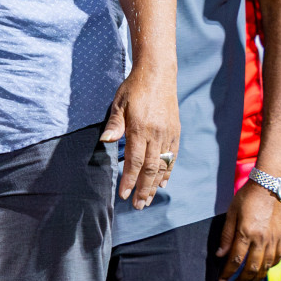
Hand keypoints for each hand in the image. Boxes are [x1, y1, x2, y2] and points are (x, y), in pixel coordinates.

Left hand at [101, 65, 179, 209]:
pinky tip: (162, 183)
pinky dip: (167, 172)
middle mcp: (156, 134)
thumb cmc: (133, 88)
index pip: (134, 161)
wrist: (158, 74)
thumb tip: (105, 141)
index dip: (129, 180)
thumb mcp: (119, 103)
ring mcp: (168, 134)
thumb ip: (114, 124)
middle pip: (150, 169)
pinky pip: (172, 157)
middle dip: (143, 190)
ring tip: (148, 200)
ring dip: (155, 185)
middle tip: (138, 206)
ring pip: (162, 166)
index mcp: (140, 128)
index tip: (123, 195)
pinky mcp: (176, 132)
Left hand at [217, 180, 280, 280]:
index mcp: (246, 233)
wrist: (271, 185)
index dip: (228, 273)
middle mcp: (262, 240)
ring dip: (257, 278)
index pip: (235, 260)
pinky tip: (264, 269)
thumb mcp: (232, 212)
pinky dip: (270, 268)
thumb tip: (220, 254)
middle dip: (242, 280)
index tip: (222, 280)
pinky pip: (278, 259)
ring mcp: (275, 240)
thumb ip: (227, 235)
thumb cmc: (248, 196)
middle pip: (252, 268)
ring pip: (266, 267)